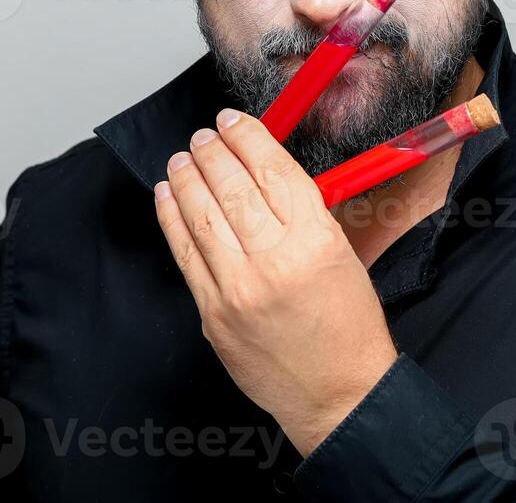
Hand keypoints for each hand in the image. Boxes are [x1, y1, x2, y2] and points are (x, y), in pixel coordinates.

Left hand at [154, 107, 398, 455]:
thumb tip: (261, 171)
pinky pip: (184, 253)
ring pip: (201, 214)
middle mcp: (274, 260)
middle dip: (212, 151)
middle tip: (203, 135)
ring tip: (181, 157)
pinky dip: (171, 218)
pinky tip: (167, 195)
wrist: (338, 395)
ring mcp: (237, 289)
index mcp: (316, 239)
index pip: (272, 169)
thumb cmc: (348, 327)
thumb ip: (303, 213)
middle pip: (231, 186)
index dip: (247, 137)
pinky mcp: (213, 314)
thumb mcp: (343, 254)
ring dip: (186, 177)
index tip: (233, 120)